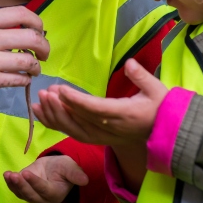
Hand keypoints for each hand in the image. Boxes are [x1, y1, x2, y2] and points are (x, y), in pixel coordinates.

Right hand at [0, 6, 50, 113]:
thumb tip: (24, 31)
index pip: (23, 13)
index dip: (38, 24)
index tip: (40, 34)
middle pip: (32, 36)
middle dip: (44, 47)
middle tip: (43, 55)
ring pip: (29, 60)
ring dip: (35, 67)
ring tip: (32, 71)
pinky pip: (19, 79)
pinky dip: (24, 81)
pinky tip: (19, 80)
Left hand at [3, 155, 88, 202]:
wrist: (55, 168)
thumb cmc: (64, 168)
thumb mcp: (71, 167)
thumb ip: (75, 174)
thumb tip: (85, 180)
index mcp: (56, 194)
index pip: (45, 190)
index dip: (35, 183)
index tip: (26, 173)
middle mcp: (44, 199)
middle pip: (31, 195)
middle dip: (22, 186)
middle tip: (14, 175)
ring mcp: (33, 196)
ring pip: (22, 194)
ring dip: (14, 185)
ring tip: (8, 175)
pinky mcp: (25, 190)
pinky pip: (16, 190)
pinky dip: (10, 183)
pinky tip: (6, 175)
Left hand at [32, 58, 165, 145]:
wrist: (164, 134)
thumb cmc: (160, 109)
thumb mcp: (157, 90)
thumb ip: (141, 77)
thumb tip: (130, 63)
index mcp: (123, 115)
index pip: (95, 109)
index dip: (76, 101)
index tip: (60, 90)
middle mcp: (109, 129)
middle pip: (80, 120)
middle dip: (60, 107)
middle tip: (45, 92)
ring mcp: (102, 136)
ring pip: (73, 130)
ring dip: (54, 116)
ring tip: (39, 101)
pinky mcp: (96, 139)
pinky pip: (72, 133)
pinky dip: (55, 124)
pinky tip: (40, 113)